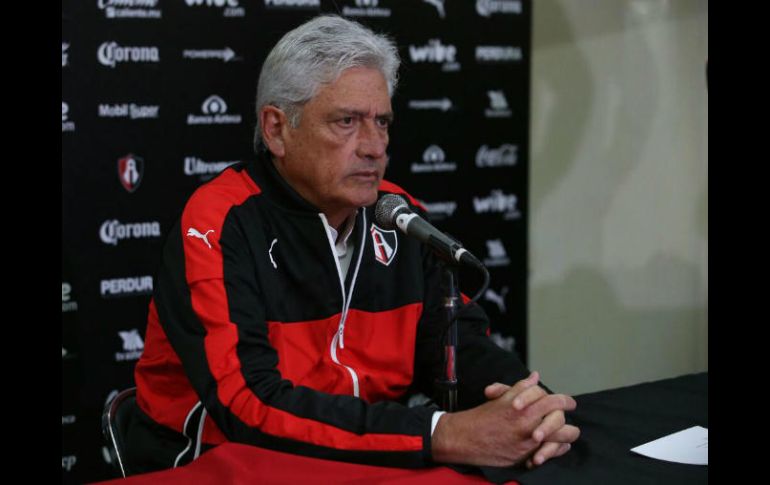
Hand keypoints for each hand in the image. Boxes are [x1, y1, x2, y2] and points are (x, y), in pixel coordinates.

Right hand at [431, 372, 575, 466]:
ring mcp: (529, 442)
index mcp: (523, 407)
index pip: (551, 400)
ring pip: (561, 436)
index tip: (569, 402)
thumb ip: (521, 387)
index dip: (563, 400)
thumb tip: (535, 376)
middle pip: (559, 416)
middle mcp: (528, 424)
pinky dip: (558, 448)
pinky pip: (552, 452)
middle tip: (570, 409)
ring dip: (566, 432)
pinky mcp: (526, 456)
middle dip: (566, 412)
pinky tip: (559, 444)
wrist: (465, 439)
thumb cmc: (482, 417)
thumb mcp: (501, 398)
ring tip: (569, 430)